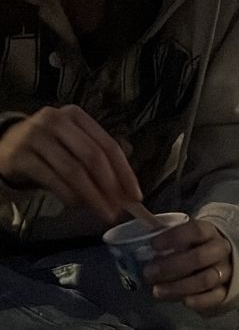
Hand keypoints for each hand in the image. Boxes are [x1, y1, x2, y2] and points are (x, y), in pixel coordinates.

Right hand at [0, 104, 141, 223]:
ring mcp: (37, 136)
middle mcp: (56, 120)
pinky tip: (77, 206)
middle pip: (92, 156)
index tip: (135, 197)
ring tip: (102, 212)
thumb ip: (101, 162)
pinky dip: (69, 196)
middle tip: (117, 210)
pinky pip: (53, 180)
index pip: (108, 145)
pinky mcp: (22, 155)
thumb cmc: (50, 150)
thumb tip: (128, 191)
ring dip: (92, 196)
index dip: (125, 173)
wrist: (8, 147)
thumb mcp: (75, 146)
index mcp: (76, 116)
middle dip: (109, 187)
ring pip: (73, 170)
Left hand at [144, 219, 232, 312]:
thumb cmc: (195, 246)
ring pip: (205, 279)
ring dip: (179, 286)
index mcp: (209, 232)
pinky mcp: (228, 290)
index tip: (153, 246)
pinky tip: (184, 302)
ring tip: (157, 291)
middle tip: (149, 272)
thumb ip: (167, 237)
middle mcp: (221, 250)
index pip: (194, 231)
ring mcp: (226, 271)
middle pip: (199, 258)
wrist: (223, 260)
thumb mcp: (185, 235)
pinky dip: (200, 301)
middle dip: (171, 266)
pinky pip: (215, 297)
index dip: (173, 238)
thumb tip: (143, 235)